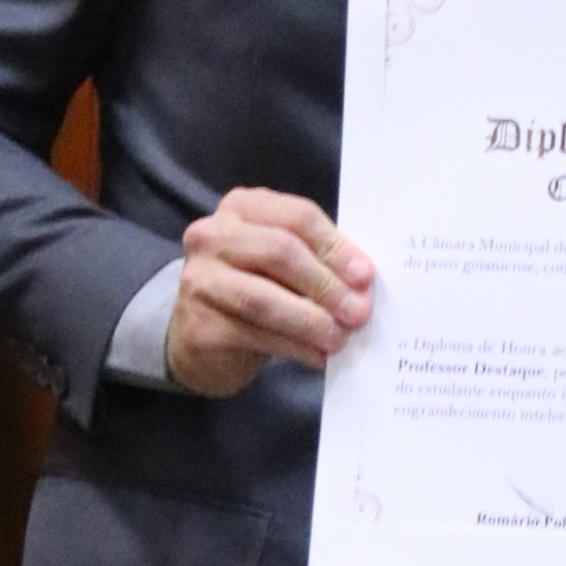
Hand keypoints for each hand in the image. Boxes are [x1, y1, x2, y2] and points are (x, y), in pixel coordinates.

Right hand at [166, 189, 372, 394]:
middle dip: (326, 284)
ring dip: (311, 321)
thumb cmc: (255, 287)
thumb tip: (361, 282)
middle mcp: (212, 236)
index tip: (365, 276)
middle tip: (358, 312)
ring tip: (340, 339)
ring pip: (264, 299)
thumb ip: (317, 260)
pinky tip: (318, 357)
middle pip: (279, 251)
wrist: (202, 334)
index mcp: (242, 208)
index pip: (296, 217)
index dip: (335, 247)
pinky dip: (296, 348)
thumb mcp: (282, 263)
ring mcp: (200, 280)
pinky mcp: (200, 325)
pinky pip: (256, 336)